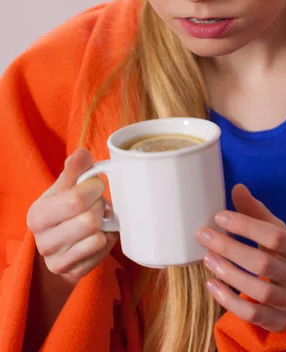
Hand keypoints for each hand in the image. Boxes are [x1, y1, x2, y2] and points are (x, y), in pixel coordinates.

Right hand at [27, 148, 117, 281]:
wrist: (59, 247)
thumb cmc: (63, 210)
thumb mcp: (64, 188)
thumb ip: (73, 169)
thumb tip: (81, 153)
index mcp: (37, 215)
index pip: (76, 199)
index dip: (94, 188)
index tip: (96, 186)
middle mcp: (43, 241)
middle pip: (89, 220)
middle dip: (100, 207)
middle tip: (98, 204)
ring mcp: (58, 261)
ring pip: (97, 237)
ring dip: (104, 224)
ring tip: (98, 219)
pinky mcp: (74, 273)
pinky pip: (103, 251)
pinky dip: (107, 239)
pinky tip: (99, 234)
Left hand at [196, 184, 285, 333]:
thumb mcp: (279, 233)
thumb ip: (257, 213)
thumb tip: (237, 188)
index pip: (275, 236)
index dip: (246, 225)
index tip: (219, 216)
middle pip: (263, 265)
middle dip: (230, 248)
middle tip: (204, 235)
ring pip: (258, 292)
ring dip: (228, 274)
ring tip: (206, 258)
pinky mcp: (279, 322)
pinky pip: (252, 314)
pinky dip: (229, 301)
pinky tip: (211, 284)